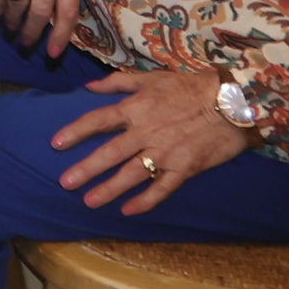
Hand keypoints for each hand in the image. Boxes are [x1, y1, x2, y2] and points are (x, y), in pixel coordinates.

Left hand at [50, 69, 251, 211]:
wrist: (232, 101)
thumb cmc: (190, 86)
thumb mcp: (152, 77)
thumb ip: (119, 82)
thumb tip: (90, 86)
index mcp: (136, 108)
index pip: (97, 120)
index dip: (75, 132)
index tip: (56, 143)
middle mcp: (146, 132)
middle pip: (109, 153)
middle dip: (85, 169)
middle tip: (65, 182)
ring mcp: (165, 153)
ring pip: (131, 174)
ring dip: (109, 189)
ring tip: (89, 201)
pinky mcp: (184, 168)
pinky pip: (161, 188)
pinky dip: (145, 201)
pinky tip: (128, 211)